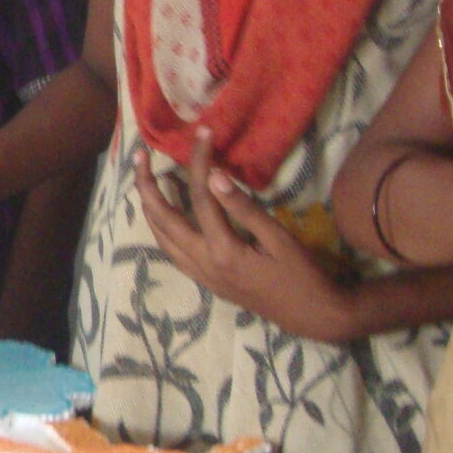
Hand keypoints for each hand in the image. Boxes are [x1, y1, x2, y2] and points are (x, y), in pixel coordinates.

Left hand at [133, 132, 352, 343]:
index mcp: (223, 251)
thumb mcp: (278, 238)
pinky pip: (172, 254)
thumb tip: (214, 176)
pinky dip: (161, 231)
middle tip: (139, 157)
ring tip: (143, 182)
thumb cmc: (302, 275)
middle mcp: (203, 264)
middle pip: (163, 220)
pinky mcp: (206, 282)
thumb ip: (244, 208)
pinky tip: (163, 218)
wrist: (313, 317)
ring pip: (161, 239)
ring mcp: (202, 276)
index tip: (202, 134)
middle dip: (147, 186)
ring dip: (149, 209)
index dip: (199, 163)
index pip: (201, 198)